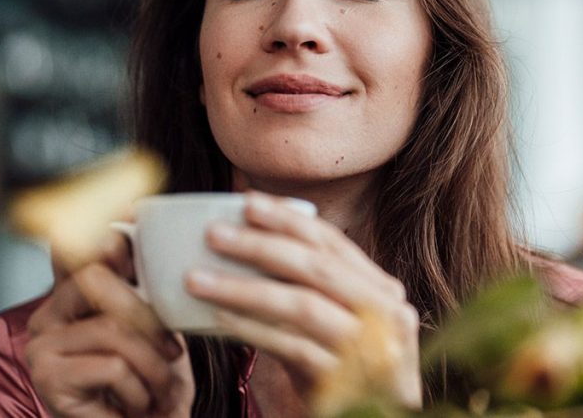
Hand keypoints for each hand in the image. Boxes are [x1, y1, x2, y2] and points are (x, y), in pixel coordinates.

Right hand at [25, 234, 194, 417]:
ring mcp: (42, 347)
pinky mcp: (49, 379)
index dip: (105, 238)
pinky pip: (112, 367)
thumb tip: (147, 231)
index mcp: (68, 298)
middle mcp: (45, 317)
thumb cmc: (144, 384)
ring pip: (112, 330)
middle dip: (147, 314)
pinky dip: (140, 389)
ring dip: (153, 365)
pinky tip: (140, 405)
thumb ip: (142, 293)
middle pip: (95, 280)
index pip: (78, 251)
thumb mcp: (149, 332)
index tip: (137, 230)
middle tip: (173, 351)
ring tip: (162, 389)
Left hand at [184, 191, 421, 409]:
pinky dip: (251, 330)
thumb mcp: (337, 322)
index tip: (246, 201)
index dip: (288, 219)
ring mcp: (369, 348)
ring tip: (198, 279)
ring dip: (243, 288)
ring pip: (301, 305)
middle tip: (214, 233)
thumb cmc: (346, 369)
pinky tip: (217, 321)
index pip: (333, 243)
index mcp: (382, 289)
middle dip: (261, 245)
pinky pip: (291, 347)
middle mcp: (385, 313)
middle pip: (316, 268)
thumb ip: (309, 288)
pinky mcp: (346, 382)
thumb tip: (248, 239)